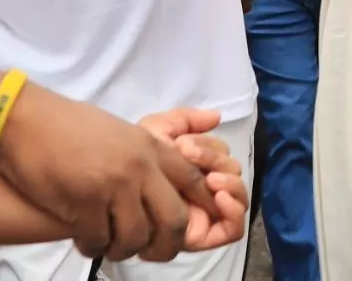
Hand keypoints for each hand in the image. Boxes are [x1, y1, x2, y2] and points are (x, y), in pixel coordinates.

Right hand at [0, 84, 221, 262]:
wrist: (22, 119)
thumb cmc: (66, 125)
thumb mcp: (118, 131)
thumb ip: (143, 155)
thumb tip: (160, 184)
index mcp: (149, 146)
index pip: (192, 181)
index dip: (200, 207)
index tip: (197, 225)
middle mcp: (138, 166)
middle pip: (175, 220)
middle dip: (166, 245)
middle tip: (149, 252)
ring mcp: (112, 185)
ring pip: (136, 238)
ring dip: (122, 249)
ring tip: (108, 244)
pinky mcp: (83, 203)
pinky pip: (98, 242)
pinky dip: (92, 246)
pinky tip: (83, 238)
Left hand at [140, 109, 249, 252]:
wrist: (112, 185)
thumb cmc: (129, 160)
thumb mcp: (158, 130)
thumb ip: (187, 120)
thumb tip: (217, 116)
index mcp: (196, 165)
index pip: (222, 153)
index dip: (210, 147)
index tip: (183, 144)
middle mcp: (204, 188)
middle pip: (232, 172)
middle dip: (215, 160)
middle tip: (189, 156)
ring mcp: (206, 212)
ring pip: (238, 198)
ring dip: (230, 183)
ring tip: (210, 178)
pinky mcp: (203, 236)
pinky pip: (233, 229)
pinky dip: (234, 211)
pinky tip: (219, 196)